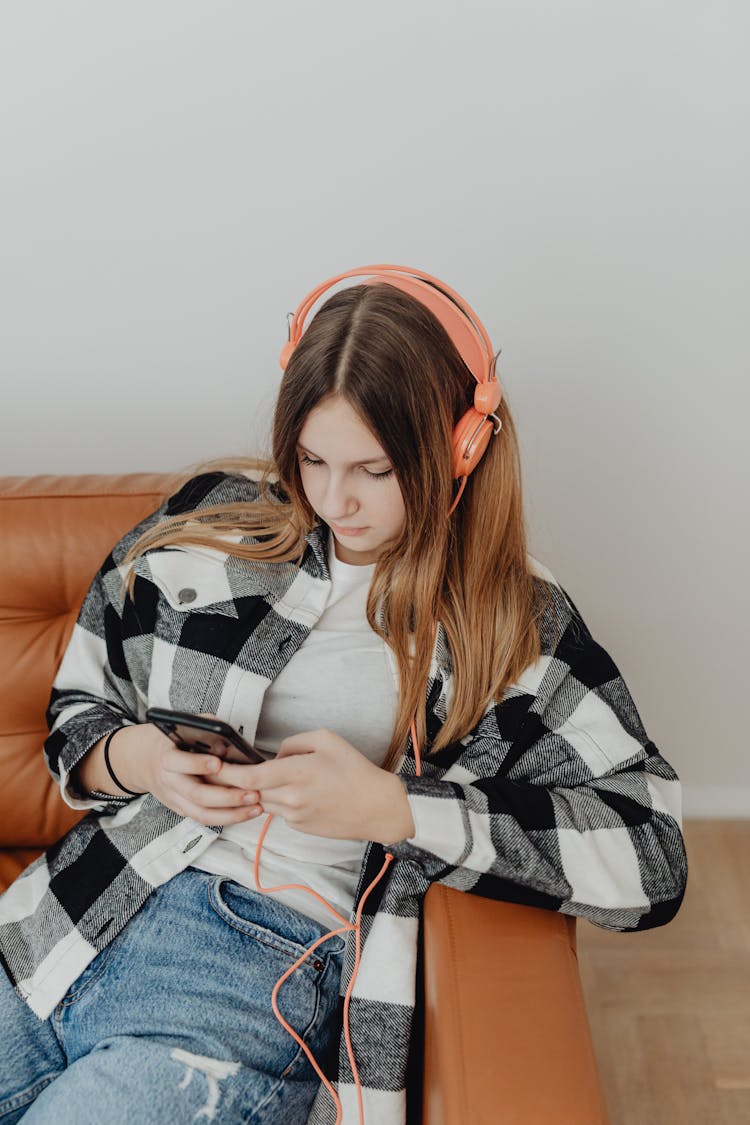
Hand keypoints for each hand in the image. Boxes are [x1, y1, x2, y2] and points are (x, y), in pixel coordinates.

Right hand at [109, 723, 262, 827]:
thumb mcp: (183, 727)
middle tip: (251, 794)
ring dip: (232, 814)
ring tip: (256, 807)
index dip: (197, 764)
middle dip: (226, 796)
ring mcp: (176, 799)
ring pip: (202, 814)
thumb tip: (226, 740)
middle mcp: (169, 782)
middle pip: (196, 795)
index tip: (218, 762)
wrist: (145, 761)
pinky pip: (205, 819)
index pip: (179, 762)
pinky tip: (247, 812)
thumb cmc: (173, 740)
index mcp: (167, 757)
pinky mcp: (183, 810)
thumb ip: (204, 728)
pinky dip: (227, 818)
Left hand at [212, 728, 415, 843]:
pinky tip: (301, 791)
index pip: (249, 777)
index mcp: (297, 773)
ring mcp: (294, 816)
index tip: (213, 765)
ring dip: (263, 790)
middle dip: (238, 781)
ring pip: (264, 801)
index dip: (226, 773)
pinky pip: (280, 811)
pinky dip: (281, 800)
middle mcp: (291, 798)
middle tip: (227, 769)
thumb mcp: (326, 740)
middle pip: (251, 790)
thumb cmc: (355, 771)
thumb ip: (293, 743)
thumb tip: (273, 756)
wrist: (377, 807)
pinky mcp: (299, 827)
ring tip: (278, 777)